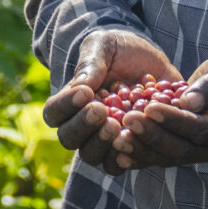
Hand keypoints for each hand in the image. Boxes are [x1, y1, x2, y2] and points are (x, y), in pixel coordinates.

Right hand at [41, 29, 181, 169]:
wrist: (153, 62)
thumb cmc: (121, 50)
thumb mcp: (105, 45)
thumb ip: (92, 62)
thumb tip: (83, 86)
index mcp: (70, 102)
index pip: (54, 112)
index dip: (65, 106)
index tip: (85, 92)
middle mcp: (84, 126)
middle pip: (70, 139)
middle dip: (84, 126)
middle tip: (101, 111)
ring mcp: (106, 141)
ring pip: (94, 157)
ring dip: (102, 144)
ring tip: (118, 125)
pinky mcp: (132, 147)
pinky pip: (124, 163)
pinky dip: (129, 156)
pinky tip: (138, 138)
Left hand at [105, 43, 207, 170]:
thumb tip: (189, 102)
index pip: (200, 129)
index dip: (173, 120)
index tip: (149, 107)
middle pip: (182, 149)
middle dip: (152, 136)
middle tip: (127, 121)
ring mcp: (204, 153)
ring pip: (169, 157)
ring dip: (142, 148)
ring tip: (116, 137)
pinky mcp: (189, 150)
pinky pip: (163, 156)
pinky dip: (141, 153)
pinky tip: (118, 148)